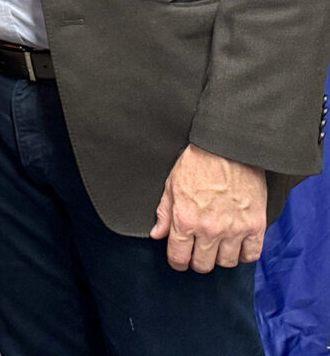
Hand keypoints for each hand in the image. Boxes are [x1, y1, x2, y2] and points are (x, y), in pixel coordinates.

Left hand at [149, 143, 266, 271]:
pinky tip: (238, 245)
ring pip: (227, 263)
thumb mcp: (172, 185)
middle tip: (199, 251)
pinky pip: (252, 255)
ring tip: (218, 245)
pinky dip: (245, 254)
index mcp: (185, 220)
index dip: (177, 261)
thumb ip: (164, 214)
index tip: (180, 259)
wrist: (228, 149)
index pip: (179, 257)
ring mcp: (234, 230)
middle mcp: (209, 230)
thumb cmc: (198, 163)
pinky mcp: (255, 226)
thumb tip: (157, 235)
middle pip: (203, 265)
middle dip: (197, 261)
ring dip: (221, 257)